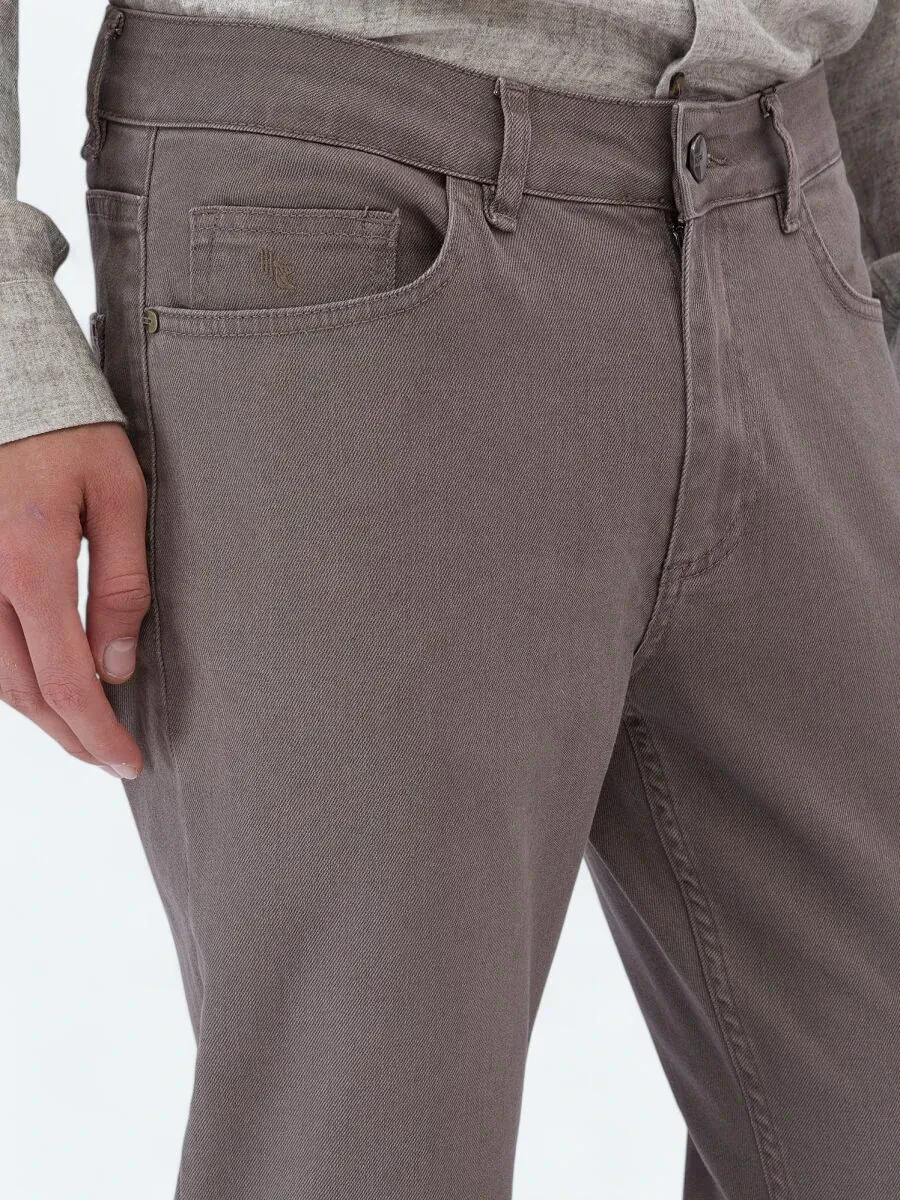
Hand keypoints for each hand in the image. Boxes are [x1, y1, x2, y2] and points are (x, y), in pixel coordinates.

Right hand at [0, 422, 148, 777]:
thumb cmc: (69, 428)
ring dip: (40, 712)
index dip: (97, 733)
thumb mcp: (119, 494)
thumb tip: (118, 663)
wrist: (7, 379)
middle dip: (70, 736)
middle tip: (111, 758)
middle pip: (23, 691)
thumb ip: (121, 582)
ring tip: (84, 730)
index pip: (65, 681)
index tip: (128, 762)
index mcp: (29, 565)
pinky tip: (44, 683)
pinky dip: (13, 677)